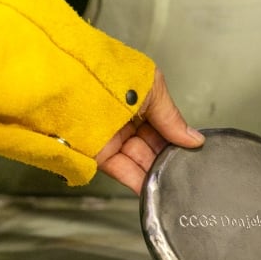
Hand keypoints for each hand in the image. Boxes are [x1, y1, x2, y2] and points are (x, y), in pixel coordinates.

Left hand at [96, 68, 204, 193]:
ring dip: (155, 171)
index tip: (193, 152)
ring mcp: (111, 136)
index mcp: (138, 97)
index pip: (164, 124)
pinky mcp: (97, 153)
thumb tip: (194, 140)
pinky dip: (138, 181)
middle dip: (168, 157)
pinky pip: (123, 170)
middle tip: (185, 168)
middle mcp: (125, 116)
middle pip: (153, 144)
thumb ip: (172, 118)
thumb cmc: (105, 71)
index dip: (178, 138)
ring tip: (172, 181)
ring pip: (140, 159)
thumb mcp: (152, 88)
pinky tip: (153, 188)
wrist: (65, 79)